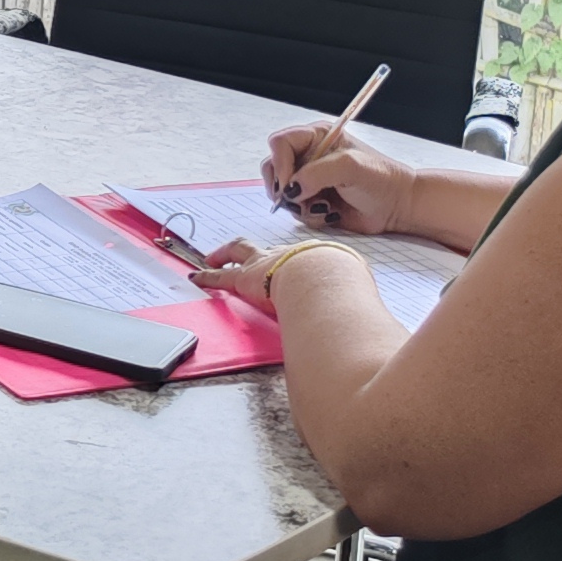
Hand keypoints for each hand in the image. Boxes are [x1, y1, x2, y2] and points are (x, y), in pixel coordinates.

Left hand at [188, 236, 359, 312]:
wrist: (324, 276)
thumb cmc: (342, 280)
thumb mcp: (355, 280)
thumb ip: (355, 294)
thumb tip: (366, 312)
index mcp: (314, 255)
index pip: (299, 257)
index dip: (291, 261)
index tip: (288, 265)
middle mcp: (286, 254)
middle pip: (266, 248)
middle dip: (254, 251)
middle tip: (244, 253)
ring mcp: (263, 264)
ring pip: (240, 252)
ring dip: (225, 254)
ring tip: (214, 257)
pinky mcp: (245, 279)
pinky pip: (221, 278)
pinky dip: (207, 277)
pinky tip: (196, 276)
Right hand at [264, 122, 418, 233]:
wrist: (397, 206)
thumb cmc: (381, 179)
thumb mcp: (350, 167)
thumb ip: (317, 173)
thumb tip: (291, 189)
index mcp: (316, 137)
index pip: (280, 143)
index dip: (279, 163)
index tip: (289, 184)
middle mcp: (308, 157)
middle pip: (272, 167)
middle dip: (283, 187)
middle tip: (300, 199)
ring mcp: (308, 180)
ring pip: (281, 193)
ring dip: (298, 205)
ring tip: (324, 206)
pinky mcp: (312, 201)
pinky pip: (294, 211)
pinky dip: (308, 216)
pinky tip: (330, 213)